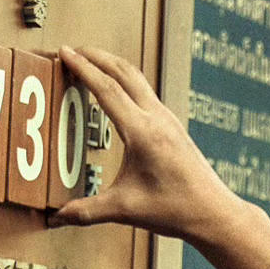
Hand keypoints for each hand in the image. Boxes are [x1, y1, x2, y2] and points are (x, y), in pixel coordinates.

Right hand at [51, 46, 252, 258]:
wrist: (213, 211)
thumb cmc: (175, 209)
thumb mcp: (125, 209)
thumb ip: (86, 211)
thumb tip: (56, 218)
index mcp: (143, 133)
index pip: (107, 90)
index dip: (82, 68)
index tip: (64, 52)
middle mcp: (157, 118)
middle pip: (123, 71)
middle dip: (94, 56)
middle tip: (69, 49)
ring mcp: (167, 118)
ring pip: (135, 77)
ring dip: (109, 64)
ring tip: (86, 61)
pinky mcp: (171, 124)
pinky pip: (143, 90)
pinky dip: (122, 79)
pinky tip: (112, 88)